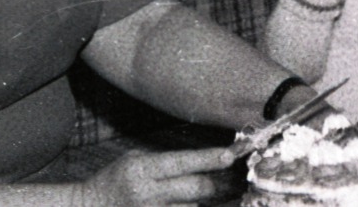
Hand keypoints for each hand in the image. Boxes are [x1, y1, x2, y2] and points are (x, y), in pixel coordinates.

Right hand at [81, 146, 235, 206]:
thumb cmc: (115, 181)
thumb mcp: (134, 160)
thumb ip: (165, 163)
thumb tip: (203, 162)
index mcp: (142, 170)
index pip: (181, 163)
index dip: (207, 159)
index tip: (229, 155)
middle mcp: (148, 194)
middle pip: (194, 190)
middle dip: (222, 184)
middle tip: (243, 178)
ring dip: (212, 202)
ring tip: (231, 192)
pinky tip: (204, 204)